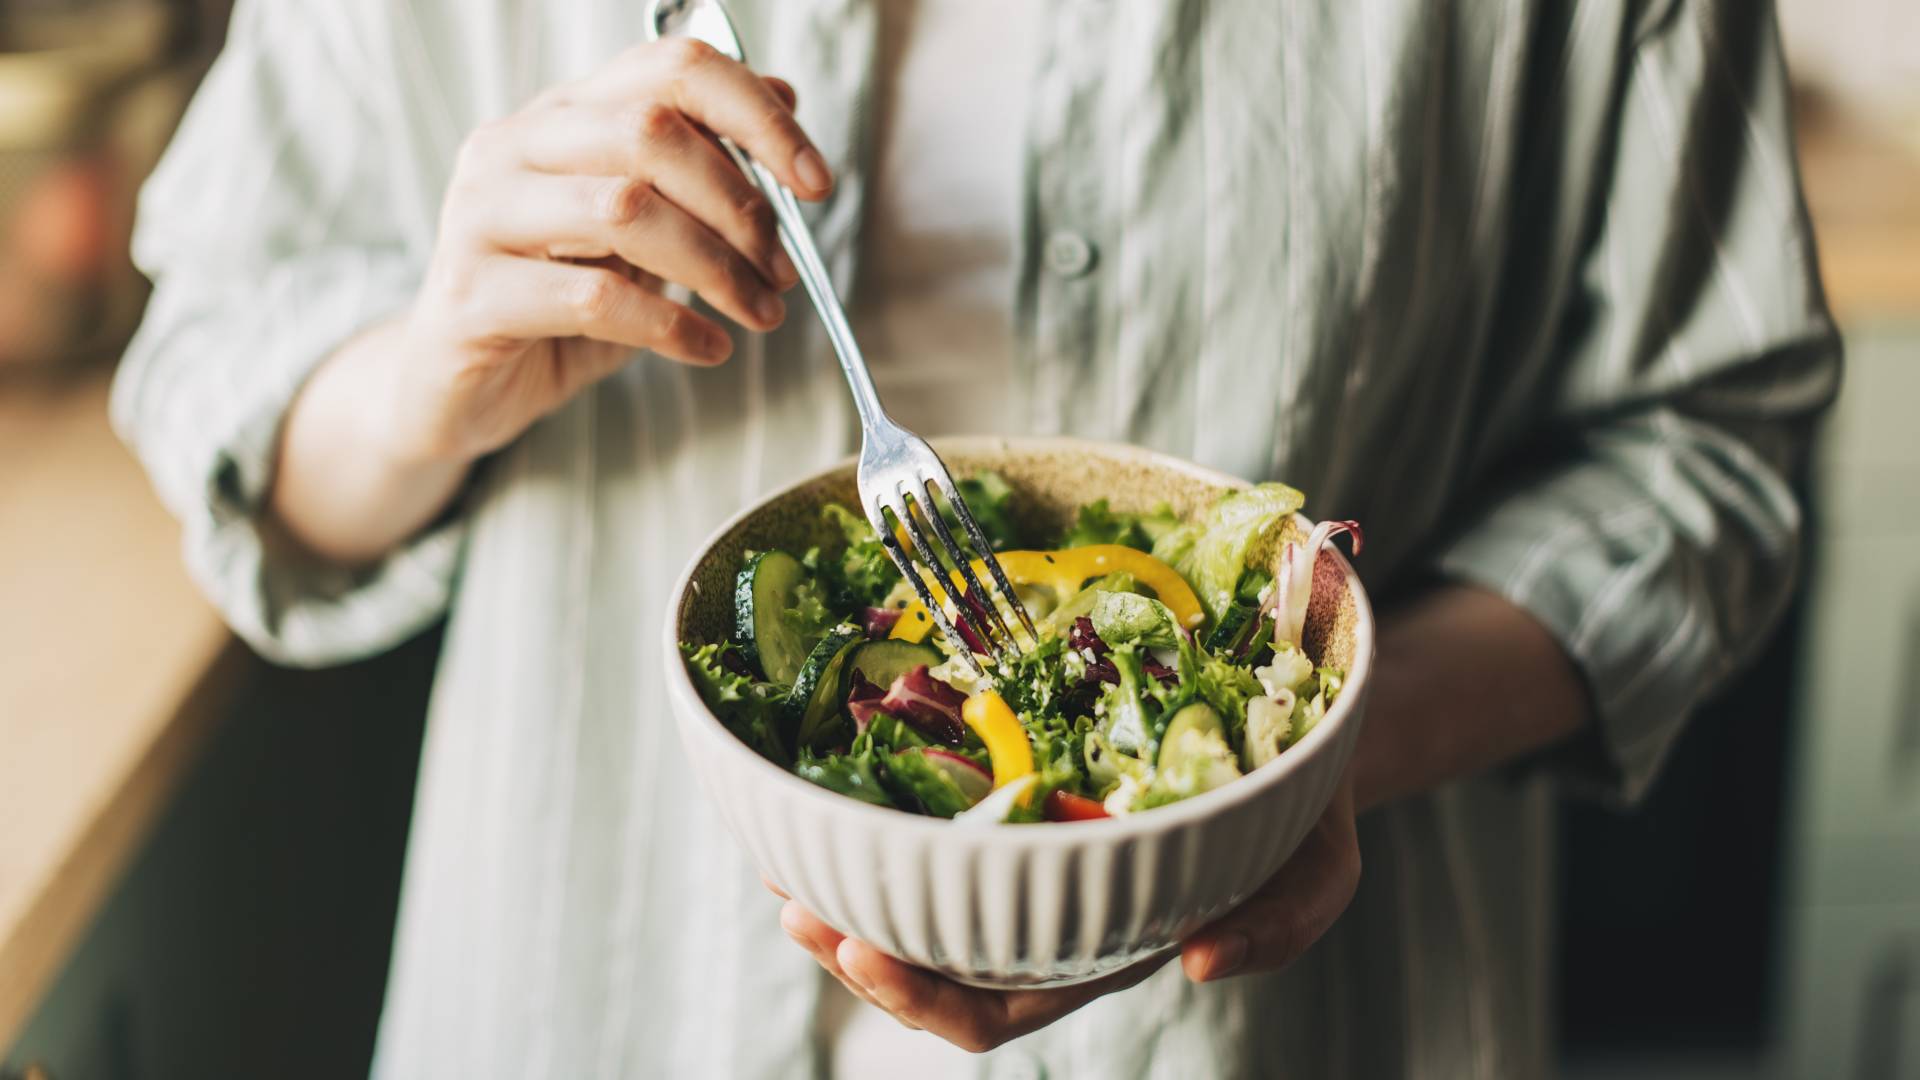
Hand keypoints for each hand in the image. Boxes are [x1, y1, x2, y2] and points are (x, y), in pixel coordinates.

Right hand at [388, 38, 829, 465]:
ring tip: (758, 313)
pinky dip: (670, 326)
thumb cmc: (556, 305)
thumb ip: (698, 167)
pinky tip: (706, 347)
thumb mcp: (642, 233)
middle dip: (740, 205)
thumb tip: (783, 98)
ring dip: (714, 267)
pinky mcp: (471, 294)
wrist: (454, 389)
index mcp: (561, 116)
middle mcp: (513, 146)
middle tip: (781, 269)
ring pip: (625, 208)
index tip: (814, 181)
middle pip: (651, 131)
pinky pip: (592, 299)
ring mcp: (482, 215)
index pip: (669, 69)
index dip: (755, 116)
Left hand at [775, 776, 1360, 1053]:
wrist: (1298, 729)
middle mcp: (1052, 907)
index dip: (925, 996)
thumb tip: (1204, 964)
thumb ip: (1285, 922)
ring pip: (920, 895)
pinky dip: (875, 815)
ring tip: (782, 858)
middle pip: (935, 961)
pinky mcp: (1016, 788)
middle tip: (795, 907)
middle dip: (857, 948)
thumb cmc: (1305, 807)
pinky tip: (824, 790)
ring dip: (846, 883)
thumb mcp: (1322, 867)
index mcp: (1109, 940)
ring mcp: (1029, 851)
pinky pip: (933, 818)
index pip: (1003, 1001)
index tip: (861, 948)